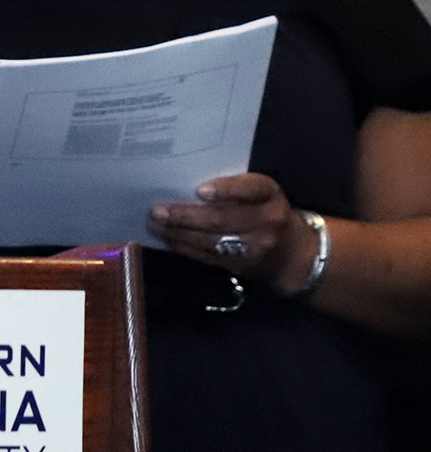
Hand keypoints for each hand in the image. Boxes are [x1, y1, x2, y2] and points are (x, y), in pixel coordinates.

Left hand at [149, 172, 308, 292]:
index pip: (251, 189)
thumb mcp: (264, 194)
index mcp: (270, 197)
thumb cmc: (269, 213)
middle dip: (185, 216)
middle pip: (222, 219)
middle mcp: (265, 222)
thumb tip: (190, 185)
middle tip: (157, 211)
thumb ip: (237, 188)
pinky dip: (184, 247)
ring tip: (155, 224)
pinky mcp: (240, 266)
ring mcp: (253, 248)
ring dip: (177, 233)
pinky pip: (207, 256)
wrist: (295, 256)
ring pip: (210, 240)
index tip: (200, 190)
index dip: (226, 190)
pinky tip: (168, 239)